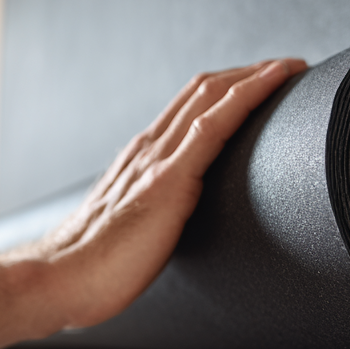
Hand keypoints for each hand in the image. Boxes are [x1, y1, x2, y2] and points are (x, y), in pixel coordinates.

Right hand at [34, 58, 307, 330]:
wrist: (59, 280)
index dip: (225, 88)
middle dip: (248, 73)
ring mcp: (158, 161)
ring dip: (255, 76)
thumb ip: (149, 219)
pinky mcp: (169, 181)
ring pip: (211, 96)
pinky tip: (275, 84)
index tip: (259, 83)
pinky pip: (215, 125)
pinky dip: (247, 96)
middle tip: (288, 68)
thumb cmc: (93, 269)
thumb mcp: (129, 231)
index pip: (187, 107)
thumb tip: (170, 234)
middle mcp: (148, 149)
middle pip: (203, 90)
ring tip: (291, 69)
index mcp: (139, 160)